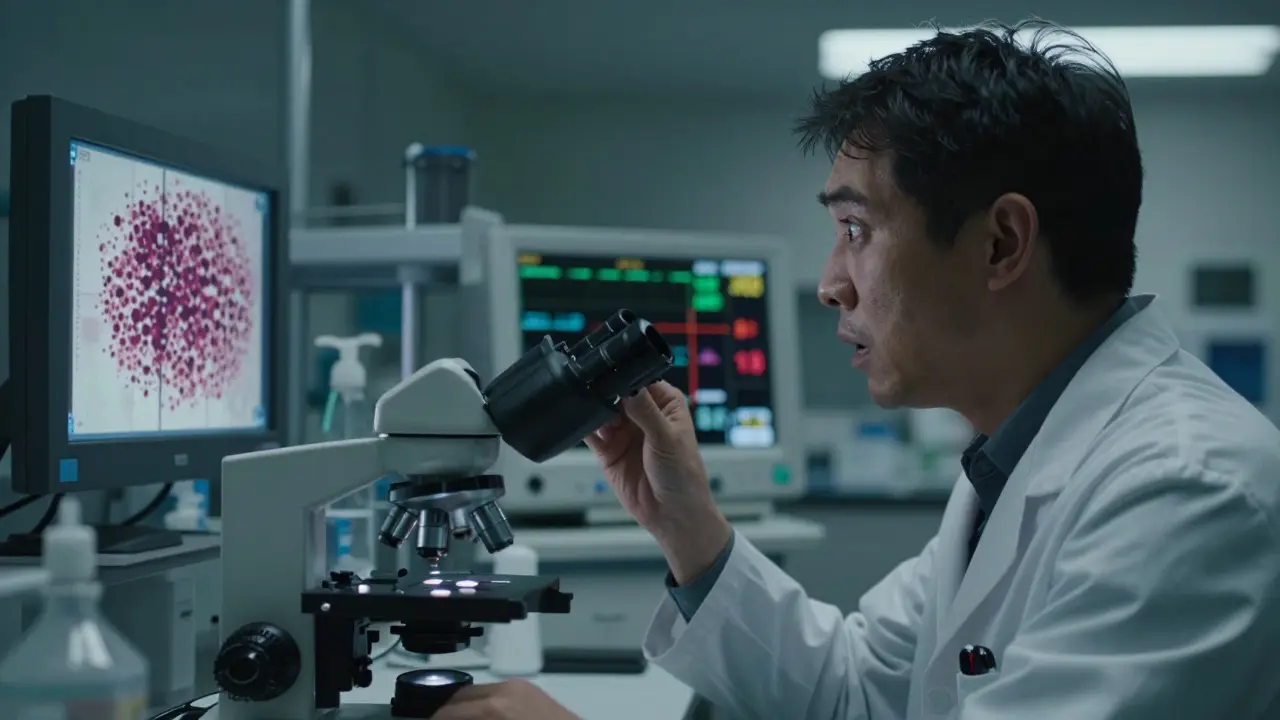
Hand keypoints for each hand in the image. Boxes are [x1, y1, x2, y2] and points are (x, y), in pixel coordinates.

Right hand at [433, 679, 579, 719]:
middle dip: (447, 713)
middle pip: (460, 697)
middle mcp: (504, 690)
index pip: (449, 713)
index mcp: (493, 709)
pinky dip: (483, 704)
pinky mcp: (531, 688)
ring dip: (464, 708)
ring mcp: (519, 686)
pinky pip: (497, 691)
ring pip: (478, 692)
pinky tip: (484, 717)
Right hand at [583, 381, 731, 582]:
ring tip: (595, 418)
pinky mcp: (609, 450)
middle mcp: (643, 414)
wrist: (672, 515)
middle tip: (598, 396)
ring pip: (602, 411)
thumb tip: (628, 387)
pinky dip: (583, 428)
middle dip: (605, 394)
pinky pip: (591, 433)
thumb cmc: (684, 476)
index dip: (626, 377)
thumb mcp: (667, 438)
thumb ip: (645, 411)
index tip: (611, 375)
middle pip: (617, 393)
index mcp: (665, 403)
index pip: (640, 379)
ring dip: (595, 411)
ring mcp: (625, 432)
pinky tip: (582, 425)